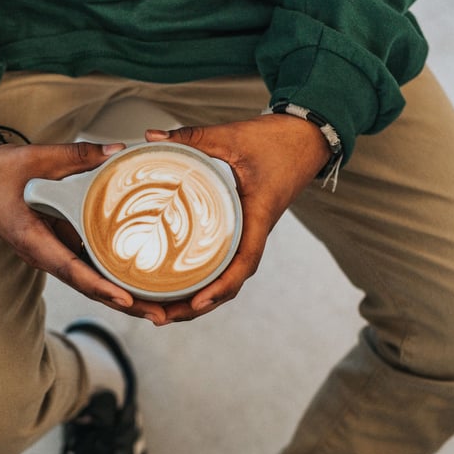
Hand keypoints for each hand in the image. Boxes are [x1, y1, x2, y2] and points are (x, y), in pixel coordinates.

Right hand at [0, 141, 167, 322]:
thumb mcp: (35, 158)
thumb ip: (77, 156)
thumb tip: (118, 151)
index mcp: (33, 240)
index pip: (70, 269)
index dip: (99, 286)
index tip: (126, 299)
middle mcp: (44, 254)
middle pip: (87, 286)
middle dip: (122, 303)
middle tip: (159, 314)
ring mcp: (51, 253)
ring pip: (88, 280)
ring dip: (120, 295)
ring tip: (156, 306)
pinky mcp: (57, 246)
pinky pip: (86, 265)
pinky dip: (110, 277)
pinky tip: (137, 280)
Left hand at [145, 114, 329, 322]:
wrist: (305, 138)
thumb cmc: (275, 140)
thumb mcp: (232, 136)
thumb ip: (192, 136)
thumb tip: (149, 138)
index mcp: (258, 216)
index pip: (244, 262)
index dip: (221, 287)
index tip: (196, 303)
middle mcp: (254, 233)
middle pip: (230, 284)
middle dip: (197, 307)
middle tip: (159, 317)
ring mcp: (248, 235)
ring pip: (226, 279)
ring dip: (198, 300)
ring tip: (162, 312)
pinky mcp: (242, 231)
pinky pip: (224, 264)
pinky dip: (204, 281)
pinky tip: (177, 287)